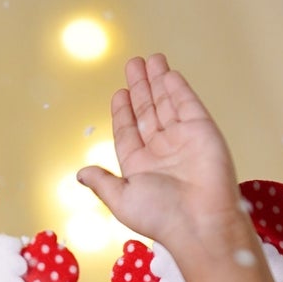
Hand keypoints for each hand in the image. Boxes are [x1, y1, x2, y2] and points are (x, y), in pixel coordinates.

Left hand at [75, 54, 244, 254]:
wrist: (200, 221)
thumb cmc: (159, 216)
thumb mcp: (120, 200)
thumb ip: (102, 182)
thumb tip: (80, 173)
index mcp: (139, 167)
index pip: (128, 132)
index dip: (123, 112)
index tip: (119, 93)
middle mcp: (160, 151)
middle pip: (147, 112)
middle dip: (140, 88)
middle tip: (133, 63)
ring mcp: (182, 138)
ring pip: (166, 103)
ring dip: (157, 81)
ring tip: (150, 60)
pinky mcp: (202, 129)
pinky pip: (186, 103)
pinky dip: (177, 88)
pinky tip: (168, 73)